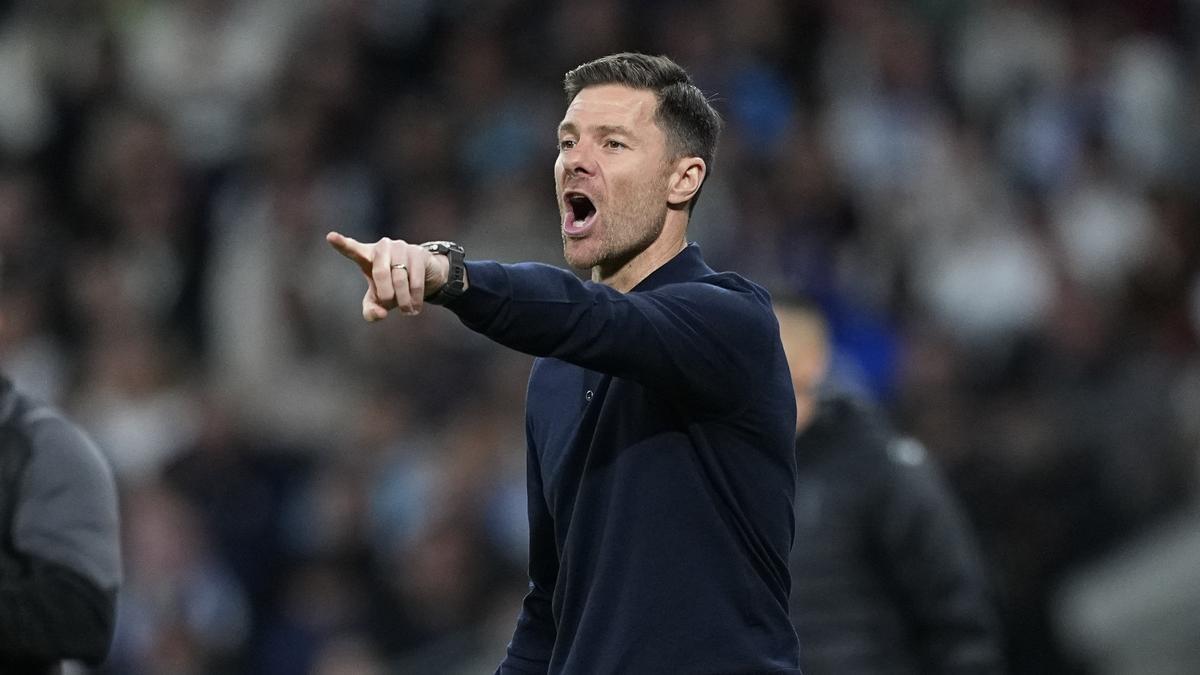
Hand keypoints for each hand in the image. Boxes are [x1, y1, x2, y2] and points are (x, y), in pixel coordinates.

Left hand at [326, 232, 448, 320]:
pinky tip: (415, 307)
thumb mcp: (379, 302)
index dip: (341, 243)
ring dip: (403, 299)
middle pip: (379, 272)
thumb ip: (371, 311)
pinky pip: (415, 279)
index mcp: (366, 255)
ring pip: (399, 277)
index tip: (330, 237)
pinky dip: (415, 298)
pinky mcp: (418, 252)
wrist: (423, 277)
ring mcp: (401, 247)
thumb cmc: (393, 288)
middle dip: (386, 294)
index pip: (351, 249)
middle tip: (390, 305)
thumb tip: (381, 314)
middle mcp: (382, 247)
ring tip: (407, 311)